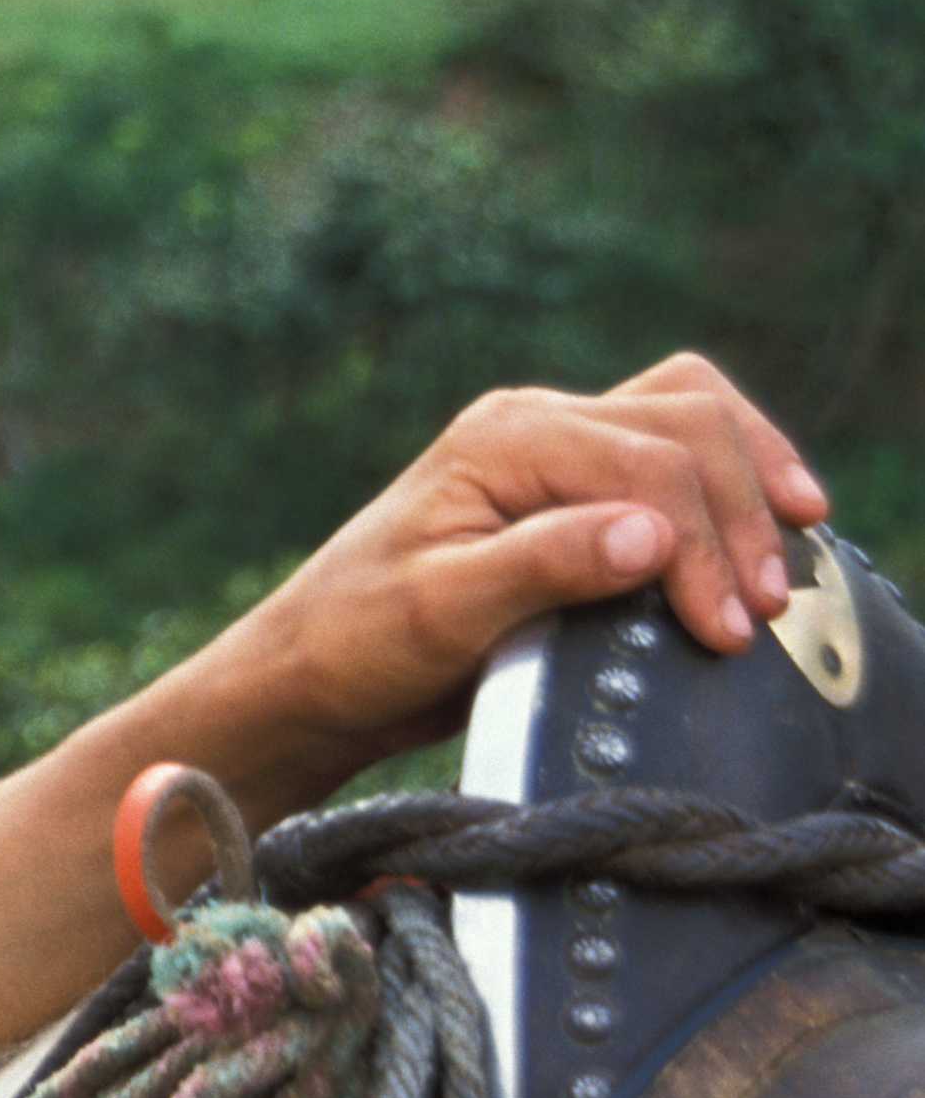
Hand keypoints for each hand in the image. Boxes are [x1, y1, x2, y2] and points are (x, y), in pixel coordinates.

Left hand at [210, 352, 828, 800]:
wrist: (311, 675)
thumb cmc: (357, 644)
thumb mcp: (441, 613)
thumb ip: (543, 566)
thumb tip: (651, 534)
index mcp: (504, 437)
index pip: (648, 465)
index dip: (704, 544)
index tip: (727, 627)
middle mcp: (535, 426)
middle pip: (689, 426)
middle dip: (742, 513)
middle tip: (765, 610)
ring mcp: (557, 452)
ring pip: (694, 422)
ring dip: (753, 483)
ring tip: (786, 562)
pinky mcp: (574, 492)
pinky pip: (676, 456)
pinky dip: (730, 486)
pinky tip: (760, 534)